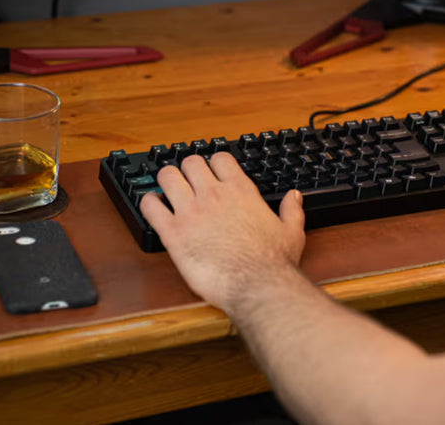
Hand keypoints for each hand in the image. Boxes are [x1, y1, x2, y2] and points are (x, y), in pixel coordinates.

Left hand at [140, 153, 305, 311]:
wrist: (256, 286)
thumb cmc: (273, 263)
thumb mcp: (291, 231)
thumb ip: (291, 210)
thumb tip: (295, 197)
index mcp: (241, 191)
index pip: (220, 158)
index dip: (214, 163)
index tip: (212, 172)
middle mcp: (214, 195)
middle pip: (190, 162)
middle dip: (188, 170)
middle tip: (188, 182)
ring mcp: (191, 211)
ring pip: (167, 176)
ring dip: (166, 181)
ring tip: (168, 191)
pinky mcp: (173, 233)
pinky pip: (150, 206)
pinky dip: (149, 204)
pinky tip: (154, 209)